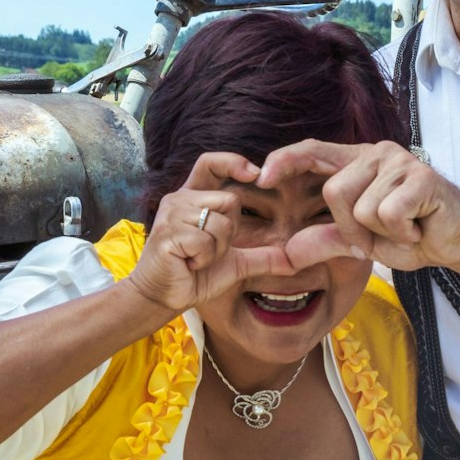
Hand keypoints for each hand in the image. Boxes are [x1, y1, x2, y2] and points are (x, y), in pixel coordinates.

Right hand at [125, 153, 295, 313]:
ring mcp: (171, 214)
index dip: (233, 162)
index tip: (255, 172)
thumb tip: (296, 261)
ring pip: (219, 222)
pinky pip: (205, 240)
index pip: (211, 163)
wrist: (163, 297)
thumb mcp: (236, 263)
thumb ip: (264, 257)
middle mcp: (179, 199)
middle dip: (228, 232)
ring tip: (196, 258)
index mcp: (193, 197)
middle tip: (208, 251)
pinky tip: (188, 264)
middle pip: (229, 200)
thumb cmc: (195, 276)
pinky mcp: (167, 232)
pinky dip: (204, 258)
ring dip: (216, 249)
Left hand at [259, 140, 459, 273]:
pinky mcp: (421, 177)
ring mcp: (400, 161)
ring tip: (406, 227)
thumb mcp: (362, 243)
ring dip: (382, 233)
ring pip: (362, 207)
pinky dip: (401, 233)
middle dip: (353, 228)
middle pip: (334, 192)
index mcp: (359, 163)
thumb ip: (326, 240)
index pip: (314, 151)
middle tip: (383, 234)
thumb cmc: (414, 235)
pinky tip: (419, 227)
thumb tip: (286, 253)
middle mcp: (377, 154)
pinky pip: (387, 213)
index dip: (286, 159)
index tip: (262, 175)